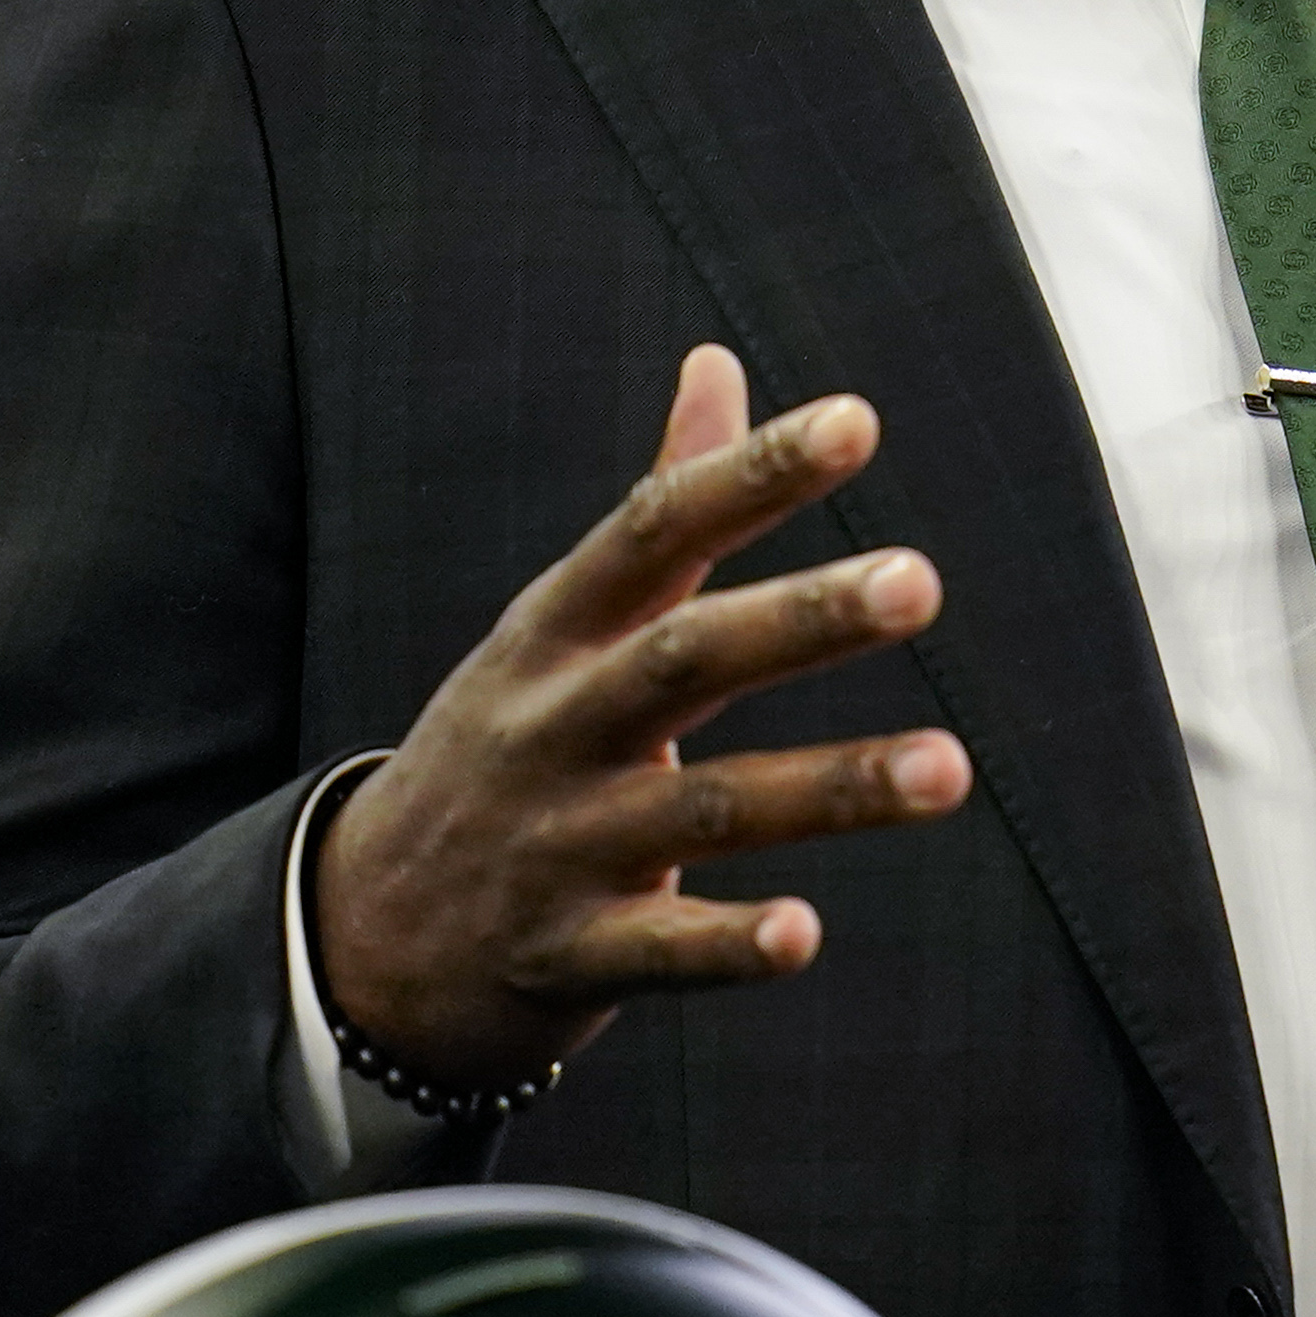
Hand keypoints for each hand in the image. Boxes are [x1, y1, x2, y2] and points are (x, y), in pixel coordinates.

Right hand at [313, 346, 973, 1091]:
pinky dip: (728, 946)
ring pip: (702, 809)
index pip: (652, 531)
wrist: (365, 938)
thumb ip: (658, 504)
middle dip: (801, 619)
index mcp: (554, 632)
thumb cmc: (507, 746)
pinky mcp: (569, 957)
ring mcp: (558, 844)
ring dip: (829, 787)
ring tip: (950, 769)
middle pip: (684, 658)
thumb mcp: (557, 624)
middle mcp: (553, 726)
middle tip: (921, 580)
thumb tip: (719, 359)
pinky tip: (807, 934)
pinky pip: (658, 950)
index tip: (857, 421)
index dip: (750, 475)